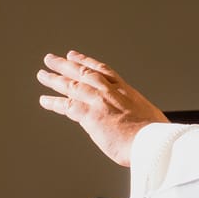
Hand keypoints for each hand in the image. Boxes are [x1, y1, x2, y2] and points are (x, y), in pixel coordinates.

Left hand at [37, 51, 167, 166]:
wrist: (153, 141)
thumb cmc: (156, 136)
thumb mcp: (152, 119)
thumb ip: (140, 118)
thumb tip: (143, 127)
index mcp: (126, 91)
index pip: (103, 71)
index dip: (87, 62)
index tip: (75, 56)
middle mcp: (110, 91)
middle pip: (83, 72)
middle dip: (65, 64)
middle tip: (51, 59)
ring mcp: (99, 101)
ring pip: (72, 85)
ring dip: (54, 79)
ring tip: (42, 74)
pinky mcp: (90, 115)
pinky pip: (67, 106)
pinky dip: (54, 103)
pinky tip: (44, 100)